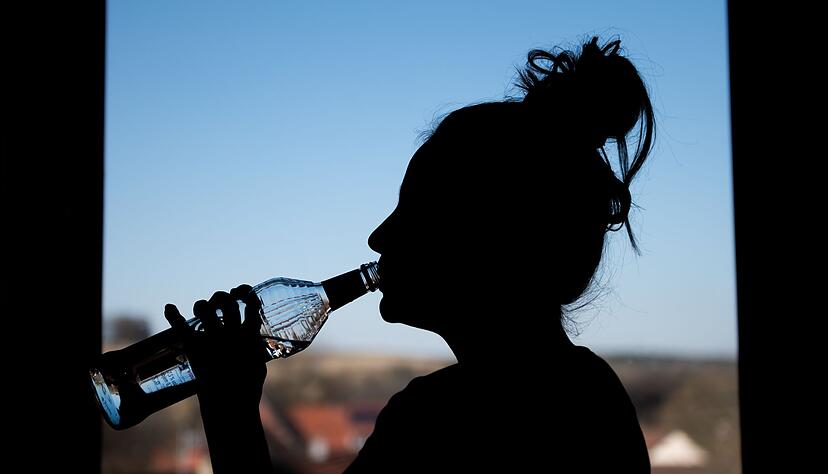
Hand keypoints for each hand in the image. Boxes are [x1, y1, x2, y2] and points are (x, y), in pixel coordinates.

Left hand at [164, 284, 266, 408]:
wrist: (230, 406)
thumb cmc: (247, 390)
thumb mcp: (259, 366)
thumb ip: (255, 351)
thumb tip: (253, 342)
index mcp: (249, 336)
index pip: (250, 304)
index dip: (246, 295)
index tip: (242, 294)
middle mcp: (230, 333)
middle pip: (226, 302)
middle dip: (222, 297)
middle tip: (219, 302)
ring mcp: (212, 339)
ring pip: (205, 308)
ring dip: (202, 305)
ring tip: (201, 309)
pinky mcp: (195, 349)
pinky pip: (181, 327)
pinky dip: (173, 316)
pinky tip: (169, 307)